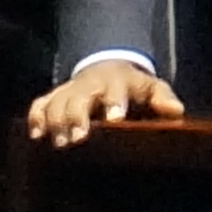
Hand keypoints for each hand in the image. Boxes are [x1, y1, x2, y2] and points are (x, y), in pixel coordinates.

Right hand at [27, 59, 185, 146]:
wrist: (107, 68)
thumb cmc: (133, 88)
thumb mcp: (152, 88)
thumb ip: (163, 99)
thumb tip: (176, 111)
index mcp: (117, 82)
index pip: (116, 90)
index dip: (115, 102)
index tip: (115, 118)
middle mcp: (90, 84)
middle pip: (79, 97)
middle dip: (78, 116)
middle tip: (78, 138)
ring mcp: (69, 90)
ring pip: (57, 102)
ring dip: (56, 121)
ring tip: (58, 143)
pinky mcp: (54, 97)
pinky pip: (40, 104)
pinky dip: (36, 117)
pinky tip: (36, 136)